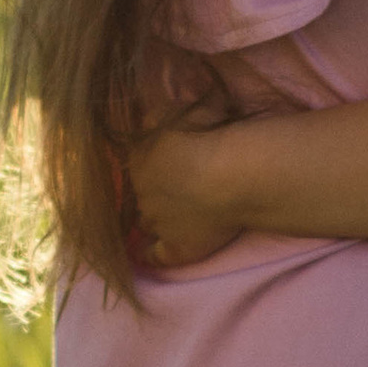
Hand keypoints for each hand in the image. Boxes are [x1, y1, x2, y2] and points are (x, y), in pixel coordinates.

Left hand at [123, 107, 245, 267]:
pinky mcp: (177, 247)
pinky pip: (158, 256)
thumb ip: (159, 114)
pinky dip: (152, 255)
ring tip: (175, 214)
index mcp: (140, 158)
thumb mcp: (180, 110)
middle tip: (182, 185)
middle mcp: (142, 192)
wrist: (228, 174)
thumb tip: (150, 117)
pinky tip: (148, 254)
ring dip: (157, 217)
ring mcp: (157, 222)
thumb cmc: (207, 136)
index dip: (155, 161)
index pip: (139, 161)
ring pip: (148, 221)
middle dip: (158, 189)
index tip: (172, 160)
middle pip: (144, 192)